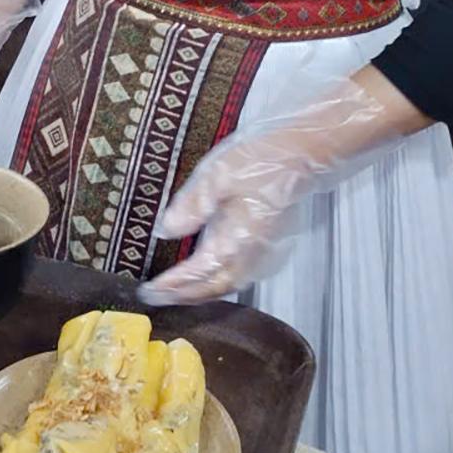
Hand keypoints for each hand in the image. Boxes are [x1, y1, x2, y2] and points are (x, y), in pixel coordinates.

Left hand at [139, 72, 417, 304]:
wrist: (304, 154)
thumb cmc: (259, 160)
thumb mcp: (219, 174)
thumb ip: (192, 205)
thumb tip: (164, 232)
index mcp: (237, 239)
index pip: (199, 272)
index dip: (173, 285)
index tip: (148, 289)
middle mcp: (251, 256)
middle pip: (214, 287)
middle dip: (182, 296)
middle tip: (153, 298)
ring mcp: (262, 253)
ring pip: (228, 284)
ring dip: (200, 293)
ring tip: (173, 293)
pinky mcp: (268, 246)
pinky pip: (238, 276)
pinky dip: (216, 282)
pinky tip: (204, 277)